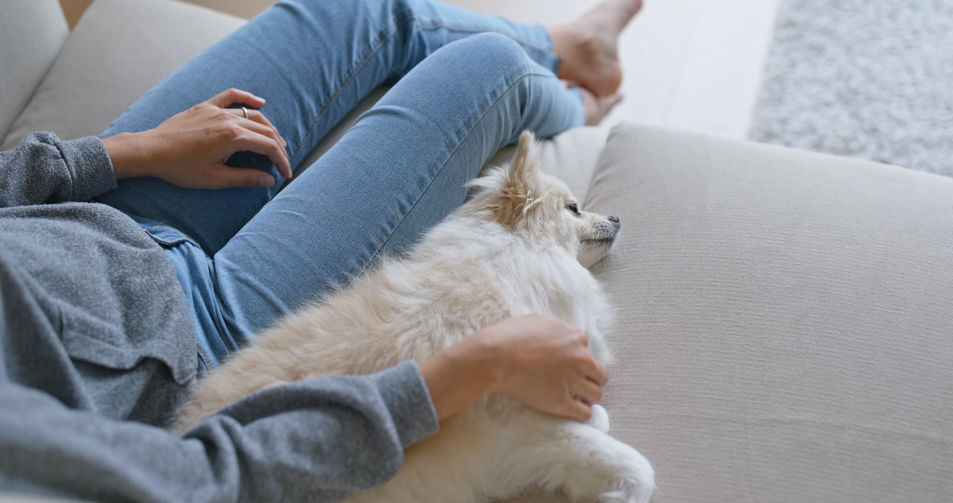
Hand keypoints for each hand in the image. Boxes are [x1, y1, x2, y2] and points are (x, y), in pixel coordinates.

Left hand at [103, 88, 290, 188]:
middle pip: (265, 131)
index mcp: (233, 137)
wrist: (150, 151)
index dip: (281, 160)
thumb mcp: (215, 179)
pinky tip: (260, 103)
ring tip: (275, 142)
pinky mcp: (205, 107)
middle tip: (282, 162)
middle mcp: (228, 119)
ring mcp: (216, 110)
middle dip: (278, 147)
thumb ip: (245, 178)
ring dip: (268, 129)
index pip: (268, 146)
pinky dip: (247, 98)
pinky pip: (231, 97)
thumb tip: (268, 180)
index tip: (286, 174)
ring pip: (253, 115)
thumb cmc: (179, 167)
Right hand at [479, 314, 608, 420]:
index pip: (588, 350)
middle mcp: (580, 359)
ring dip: (587, 396)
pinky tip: (573, 410)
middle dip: (590, 378)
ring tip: (576, 398)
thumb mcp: (538, 320)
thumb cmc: (511, 336)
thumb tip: (560, 336)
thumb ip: (556, 329)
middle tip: (577, 382)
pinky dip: (581, 413)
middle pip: (600, 374)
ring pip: (595, 394)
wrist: (496, 357)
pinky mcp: (562, 402)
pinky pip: (584, 413)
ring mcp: (572, 381)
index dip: (576, 357)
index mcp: (575, 338)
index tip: (566, 363)